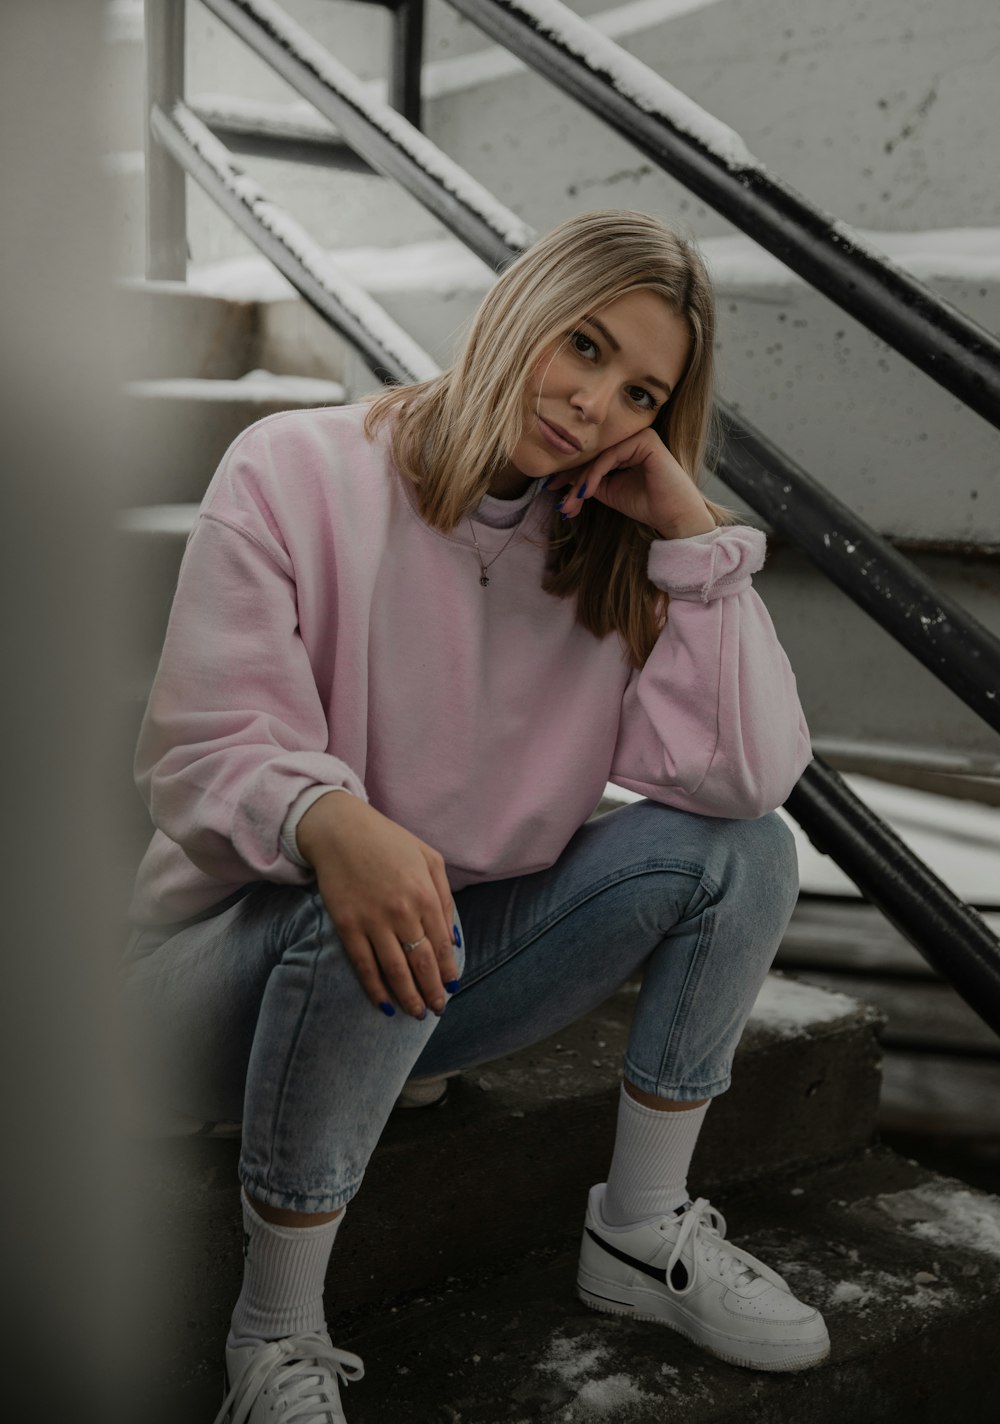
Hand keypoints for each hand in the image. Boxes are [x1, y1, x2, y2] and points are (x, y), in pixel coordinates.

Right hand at [296, 793, 459, 1018]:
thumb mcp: (429, 858)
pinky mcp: (346, 925)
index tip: (451, 988)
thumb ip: (444, 898)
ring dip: (408, 997)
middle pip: (421, 963)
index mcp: (425, 894)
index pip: (441, 945)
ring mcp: (372, 920)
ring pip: (394, 970)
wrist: (340, 830)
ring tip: (417, 1013)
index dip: (447, 971)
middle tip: (437, 1009)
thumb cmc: (389, 841)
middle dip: (432, 991)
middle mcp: (402, 911)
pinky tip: (384, 1004)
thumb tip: (454, 939)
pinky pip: (363, 964)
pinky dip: (375, 988)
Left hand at [550, 427, 715, 538]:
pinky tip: (586, 492)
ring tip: (572, 502)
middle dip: (573, 481)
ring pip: (599, 456)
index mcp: (626, 449)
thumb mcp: (610, 492)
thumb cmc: (647, 505)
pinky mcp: (645, 439)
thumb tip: (564, 481)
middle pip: (593, 455)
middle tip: (560, 503)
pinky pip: (610, 455)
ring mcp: (640, 436)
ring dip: (581, 481)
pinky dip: (595, 475)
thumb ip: (591, 481)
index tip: (552, 490)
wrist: (674, 516)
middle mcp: (632, 439)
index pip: (593, 458)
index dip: (571, 474)